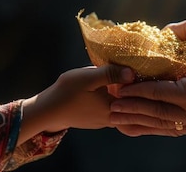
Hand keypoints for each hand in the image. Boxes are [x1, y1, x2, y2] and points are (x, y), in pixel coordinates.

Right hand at [19, 65, 134, 142]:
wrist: (47, 111)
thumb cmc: (66, 93)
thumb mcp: (87, 78)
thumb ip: (110, 74)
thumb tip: (132, 72)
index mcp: (114, 107)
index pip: (135, 93)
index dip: (138, 78)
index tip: (137, 65)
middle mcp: (112, 118)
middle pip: (129, 99)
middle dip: (130, 85)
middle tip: (127, 67)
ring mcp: (104, 121)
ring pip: (119, 103)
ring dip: (119, 91)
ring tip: (116, 73)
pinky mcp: (96, 119)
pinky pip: (109, 106)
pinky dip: (110, 97)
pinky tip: (104, 85)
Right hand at [109, 42, 185, 136]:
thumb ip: (177, 42)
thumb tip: (156, 39)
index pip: (177, 122)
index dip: (150, 118)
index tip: (128, 113)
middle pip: (165, 124)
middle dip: (136, 121)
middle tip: (113, 116)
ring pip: (159, 113)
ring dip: (132, 109)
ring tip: (112, 106)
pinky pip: (160, 96)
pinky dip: (139, 93)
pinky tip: (124, 90)